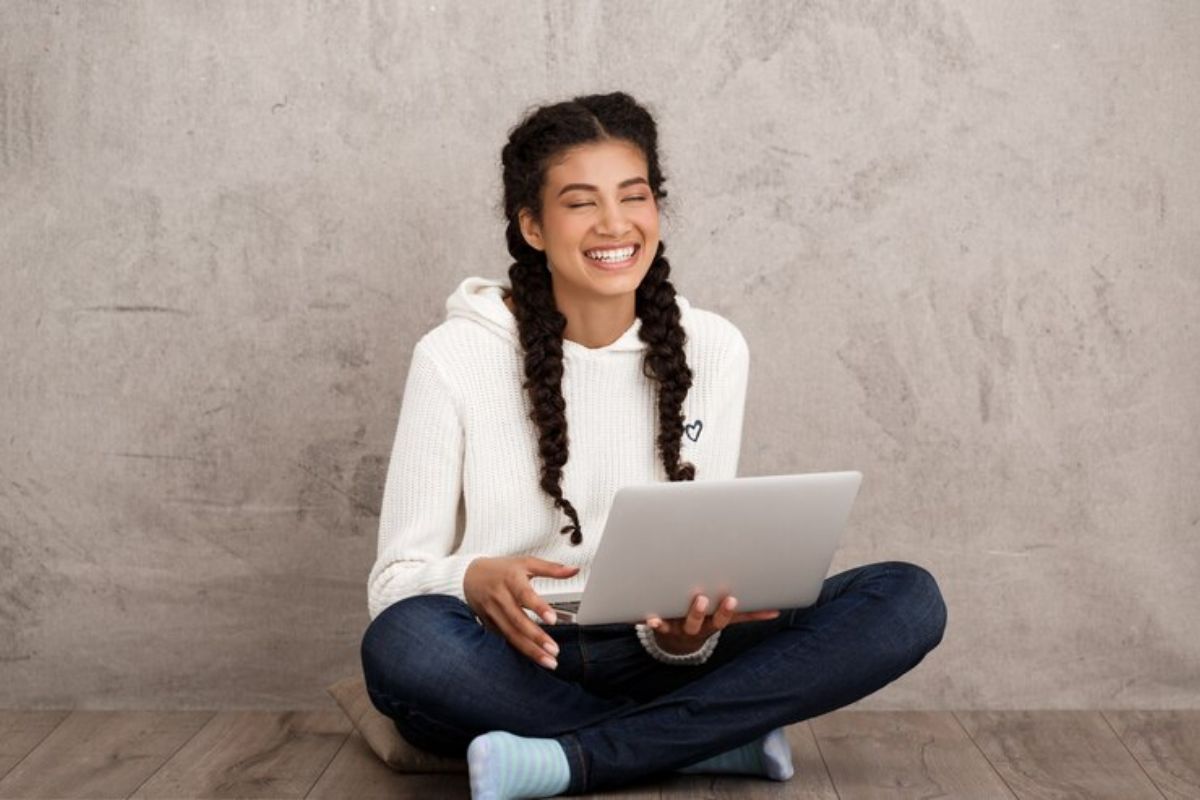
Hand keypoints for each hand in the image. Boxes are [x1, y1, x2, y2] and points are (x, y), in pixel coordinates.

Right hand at [463, 556, 578, 669]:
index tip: (553, 620)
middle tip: (554, 650)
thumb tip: (574, 569)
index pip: (525, 594)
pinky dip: (519, 650)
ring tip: (548, 661)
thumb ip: (551, 568)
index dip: (538, 607)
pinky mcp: (490, 624)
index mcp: (511, 579)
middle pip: (518, 620)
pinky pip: (505, 639)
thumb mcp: (526, 563)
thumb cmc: (501, 569)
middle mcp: (500, 597)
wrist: (470, 576)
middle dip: (536, 637)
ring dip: (530, 650)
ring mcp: (493, 613)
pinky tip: (533, 658)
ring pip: (511, 634)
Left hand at [645, 594, 781, 654]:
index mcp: (713, 625)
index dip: (727, 611)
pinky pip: (658, 626)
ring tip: (672, 606)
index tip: (732, 599)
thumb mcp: (724, 620)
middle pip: (700, 622)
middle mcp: (697, 628)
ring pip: (680, 623)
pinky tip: (648, 618)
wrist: (680, 643)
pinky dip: (653, 622)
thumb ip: (748, 614)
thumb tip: (776, 611)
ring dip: (676, 616)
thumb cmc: (707, 622)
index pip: (723, 620)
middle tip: (703, 599)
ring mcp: (679, 628)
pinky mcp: (663, 627)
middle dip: (702, 612)